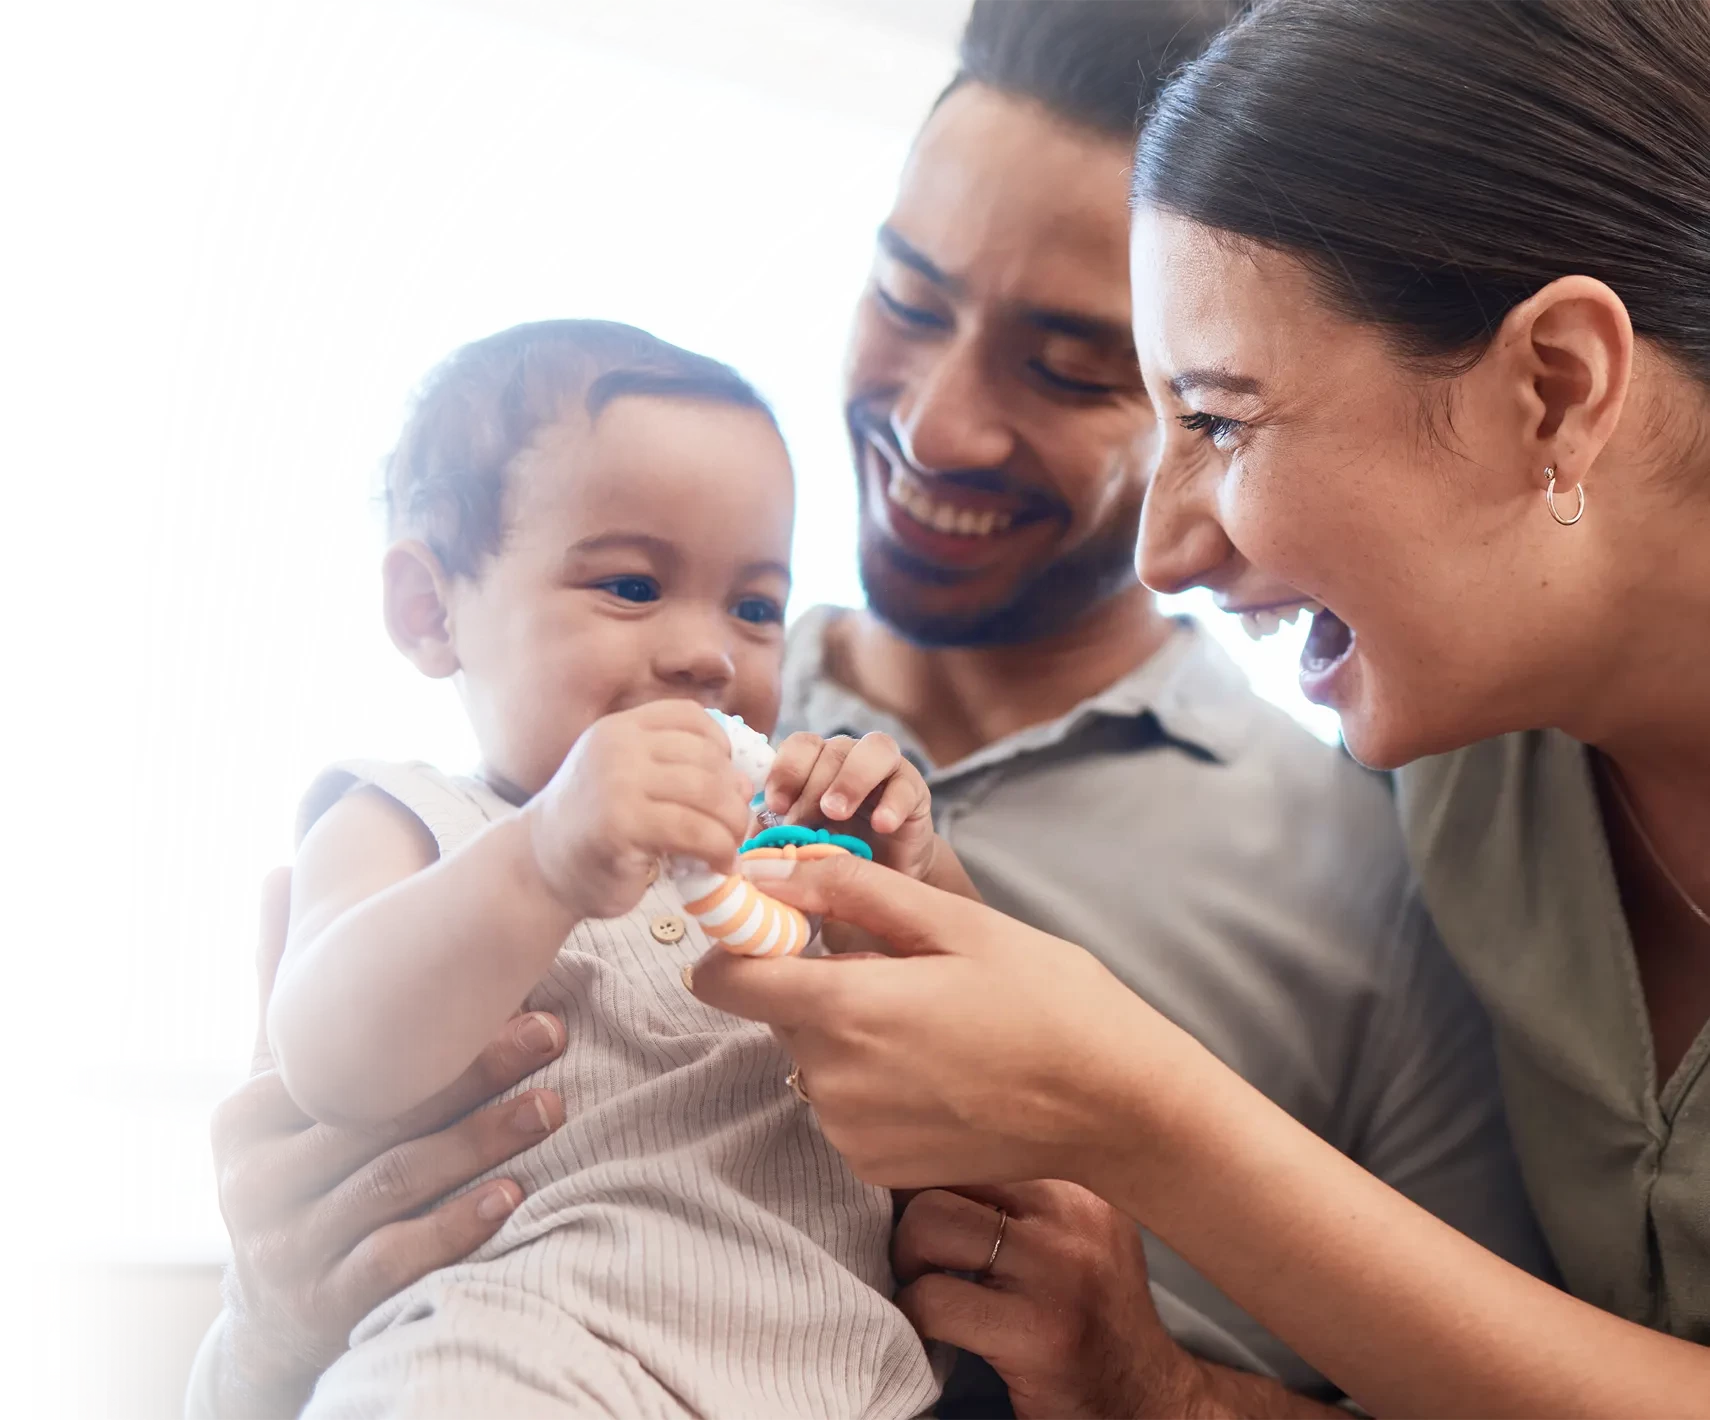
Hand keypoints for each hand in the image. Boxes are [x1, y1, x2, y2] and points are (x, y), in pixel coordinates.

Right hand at [210, 868, 569, 1414]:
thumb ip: (281, 987)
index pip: (347, 1068)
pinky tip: (514, 1196)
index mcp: (243, 1120)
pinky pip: (397, 1261)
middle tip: (554, 1031)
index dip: (431, 1031)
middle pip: (380, 1119)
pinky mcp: (326, 1307)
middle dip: (475, 1072)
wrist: (272, 1305)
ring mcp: (287, 1251)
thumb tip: (277, 868)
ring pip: (398, 1185)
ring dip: (484, 1141)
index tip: (512, 991)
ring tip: (552, 1104)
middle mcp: (254, 1186)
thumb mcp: (276, 1082)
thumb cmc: (293, 1162)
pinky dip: (458, 1227)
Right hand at [525, 700, 752, 920]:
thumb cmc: (594, 828)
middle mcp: (618, 746)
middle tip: (736, 827)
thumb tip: (745, 782)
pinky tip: (719, 865)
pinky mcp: (621, 824)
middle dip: (733, 797)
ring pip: (708, 793)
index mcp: (620, 727)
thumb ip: (676, 770)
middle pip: (707, 759)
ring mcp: (617, 782)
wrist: (540, 867)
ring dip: (732, 826)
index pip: (690, 717)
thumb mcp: (629, 780)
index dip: (721, 748)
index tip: (724, 783)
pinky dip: (718, 850)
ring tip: (731, 850)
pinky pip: (693, 831)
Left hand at [686, 852, 1190, 1189]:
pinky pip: (841, 1105)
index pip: (726, 979)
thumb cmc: (1045, 997)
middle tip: (901, 970)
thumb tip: (766, 871)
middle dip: (817, 982)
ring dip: (847, 1033)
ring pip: (811, 1057)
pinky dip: (871, 1082)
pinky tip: (937, 1068)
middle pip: (777, 1012)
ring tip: (932, 1022)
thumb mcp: (951, 922)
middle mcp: (831, 1079)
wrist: (1113, 1103)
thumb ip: (847, 889)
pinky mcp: (871, 1166)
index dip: (740, 944)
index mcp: (845, 1007)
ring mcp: (849, 1131)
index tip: (777, 926)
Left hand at [762, 731, 937, 879]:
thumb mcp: (798, 848)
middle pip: (830, 749)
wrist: (886, 880)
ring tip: (835, 813)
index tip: (774, 805)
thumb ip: (773, 838)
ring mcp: (885, 770)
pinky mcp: (914, 791)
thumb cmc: (834, 857)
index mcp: (816, 765)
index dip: (785, 770)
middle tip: (802, 824)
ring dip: (850, 780)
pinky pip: (905, 784)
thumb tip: (745, 845)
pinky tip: (881, 826)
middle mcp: (849, 758)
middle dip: (811, 788)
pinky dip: (892, 803)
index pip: (799, 745)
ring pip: (873, 749)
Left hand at [896, 1181, 1205, 1419]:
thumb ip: (1018, 1195)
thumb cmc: (1092, 1315)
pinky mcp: (1037, 1331)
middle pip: (947, 1167)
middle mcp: (1073, 1213)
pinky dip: (912, 1315)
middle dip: (909, 1208)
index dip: (930, 1166)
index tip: (914, 1199)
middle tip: (915, 1251)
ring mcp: (1058, 1271)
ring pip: (932, 1223)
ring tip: (922, 1285)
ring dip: (906, 1257)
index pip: (976, 1137)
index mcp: (1078, 1181)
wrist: (1148, 1401)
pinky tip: (930, 1330)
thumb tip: (921, 1160)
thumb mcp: (1074, 1234)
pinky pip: (933, 1299)